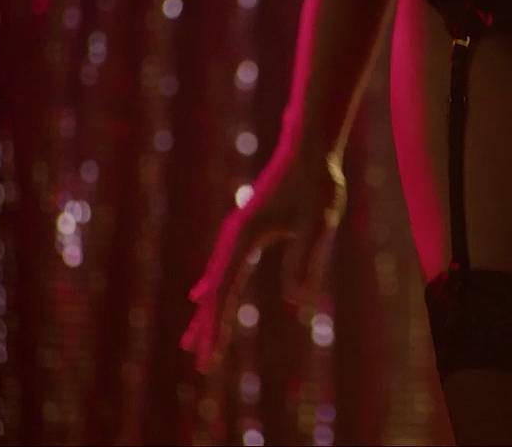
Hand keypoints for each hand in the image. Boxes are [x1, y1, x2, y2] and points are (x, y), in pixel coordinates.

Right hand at [179, 147, 345, 373]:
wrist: (309, 148)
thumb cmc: (317, 184)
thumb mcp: (318, 224)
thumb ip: (307, 259)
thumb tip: (297, 301)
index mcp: (245, 238)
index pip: (226, 292)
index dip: (217, 326)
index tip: (210, 356)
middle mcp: (234, 236)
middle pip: (215, 292)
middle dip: (208, 328)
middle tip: (200, 363)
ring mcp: (238, 232)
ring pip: (216, 280)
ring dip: (206, 311)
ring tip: (192, 340)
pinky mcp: (247, 228)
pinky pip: (223, 266)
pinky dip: (212, 286)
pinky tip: (200, 295)